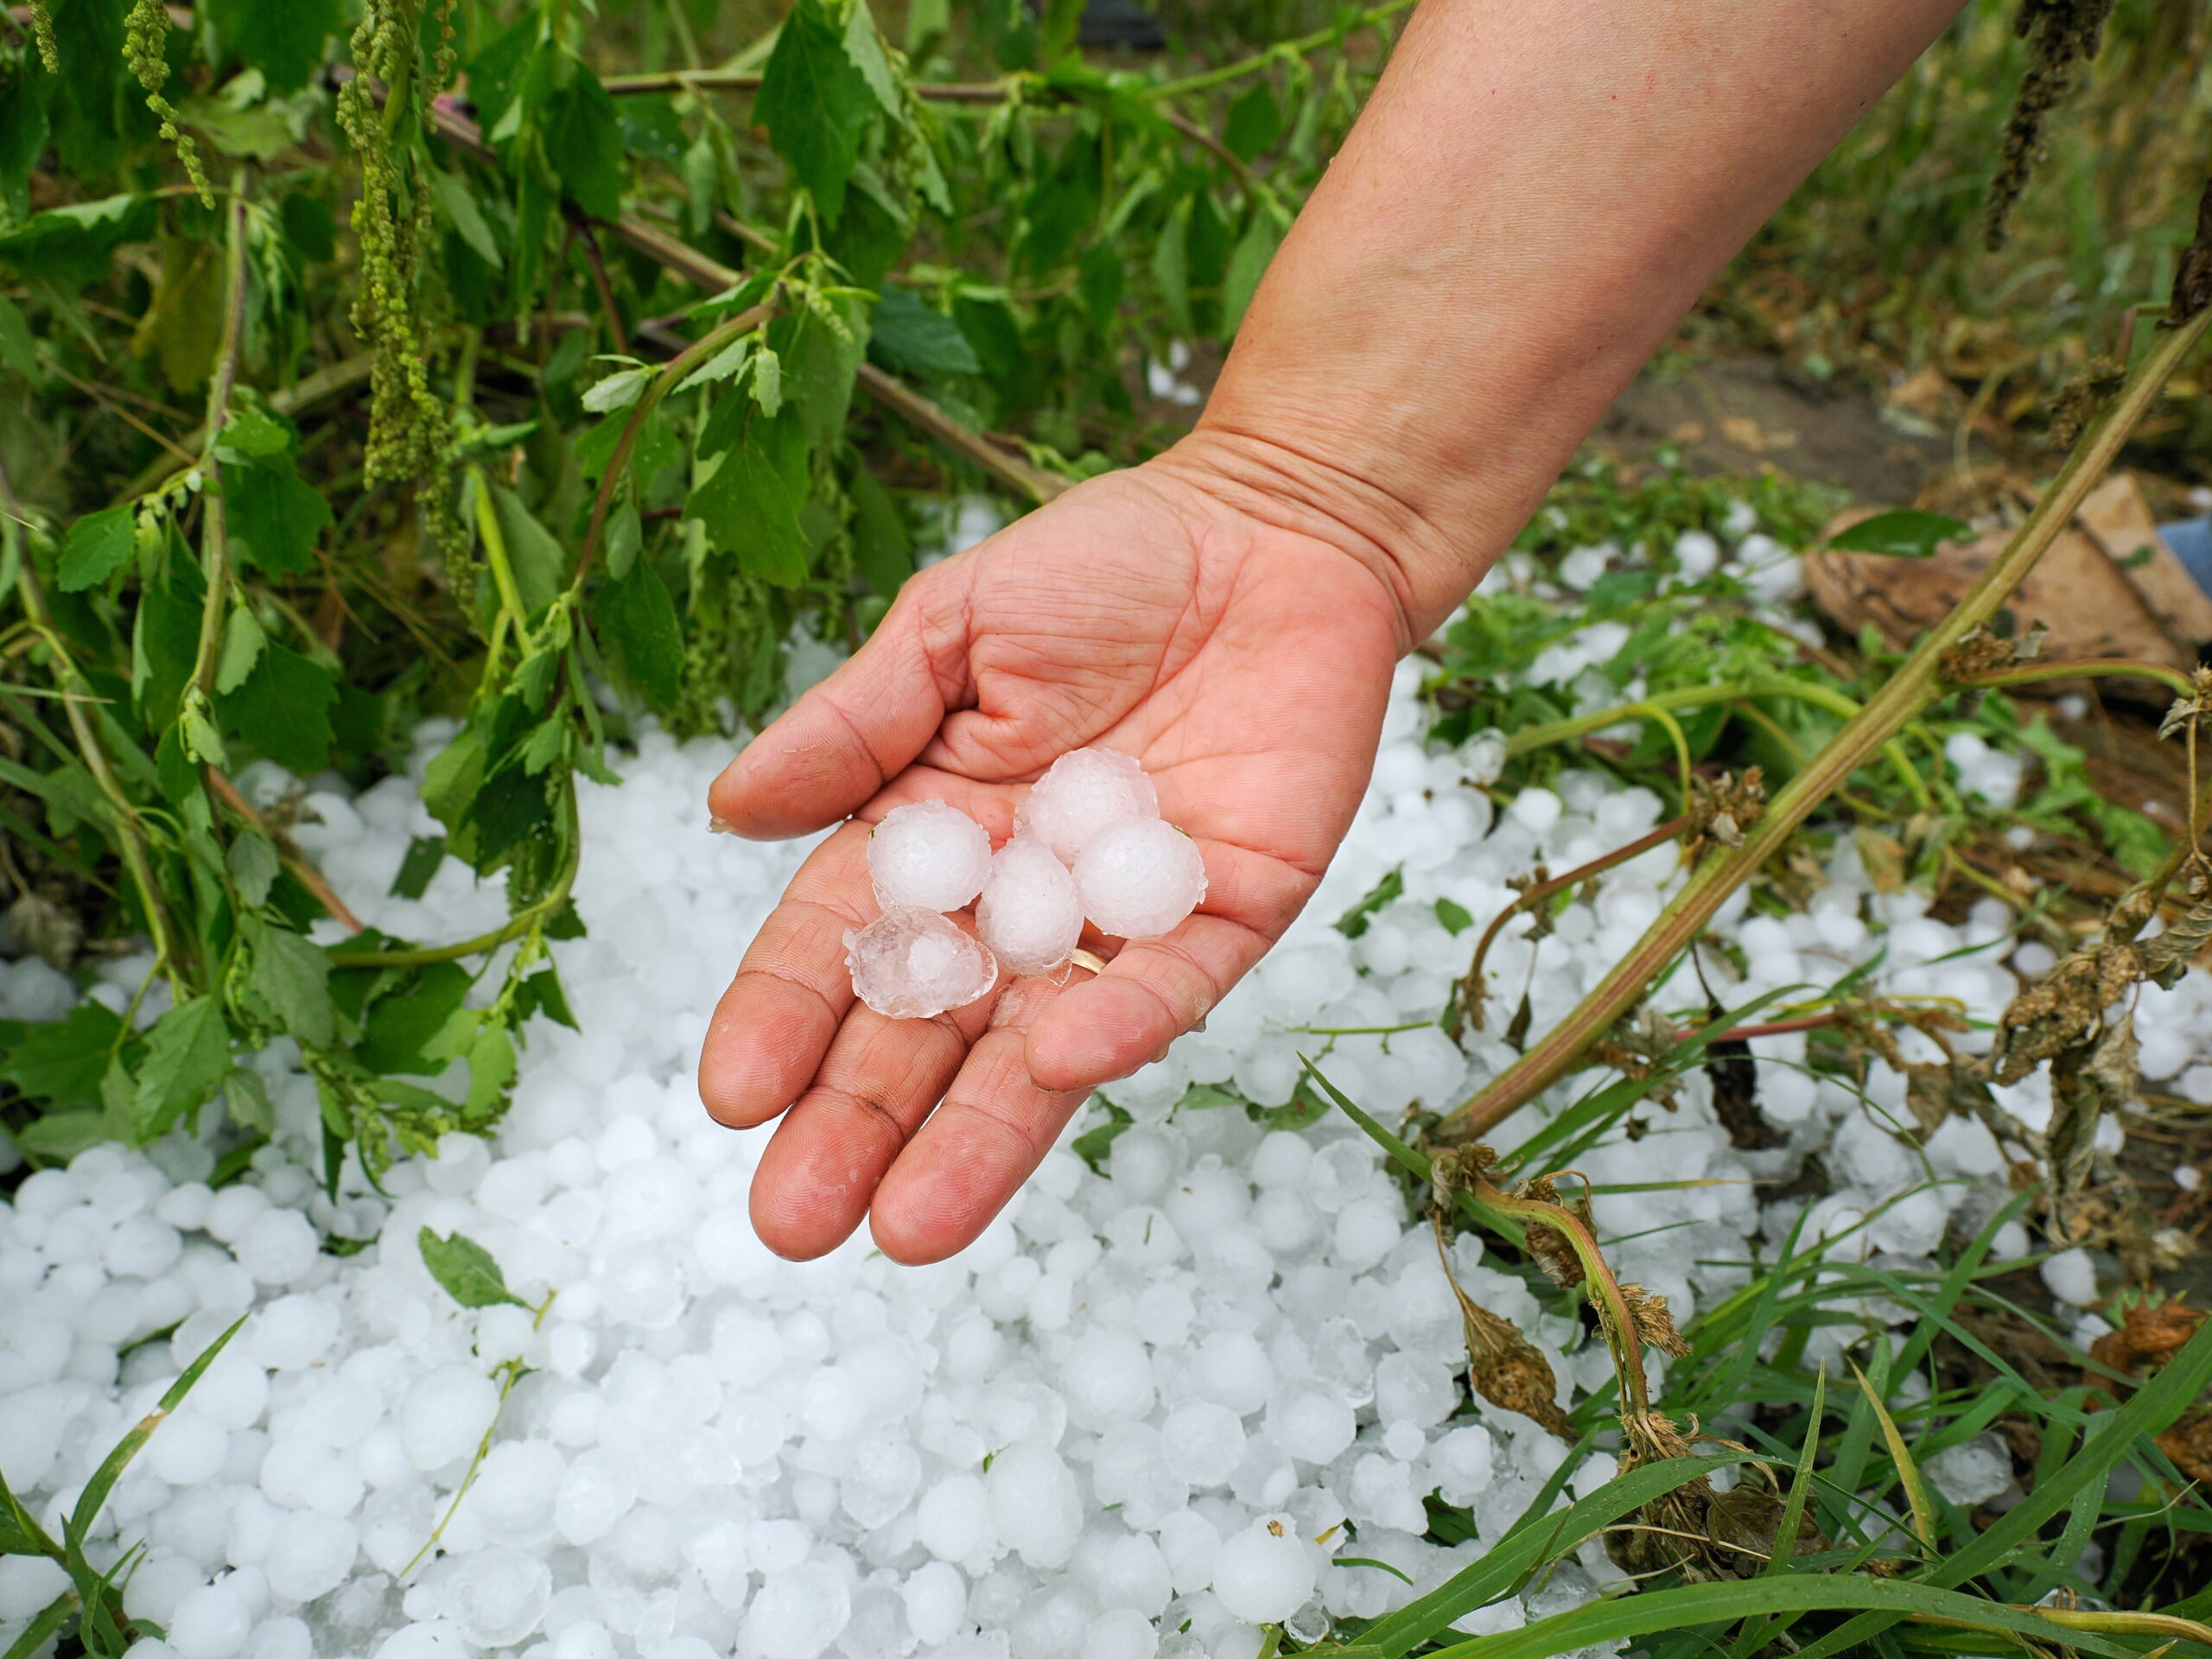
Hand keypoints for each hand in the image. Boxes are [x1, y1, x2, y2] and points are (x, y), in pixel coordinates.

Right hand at [697, 443, 1408, 1263]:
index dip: (787, 1015)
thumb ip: (854, 725)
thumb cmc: (1102, 567)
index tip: (733, 1096)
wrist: (1272, 532)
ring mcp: (1122, 918)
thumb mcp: (951, 629)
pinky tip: (1058, 1069)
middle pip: (929, 1029)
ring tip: (910, 1229)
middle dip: (861, 1123)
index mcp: (935, 834)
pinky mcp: (1230, 912)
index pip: (842, 941)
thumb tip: (730, 811)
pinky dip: (1121, 1025)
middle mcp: (1020, 899)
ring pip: (1041, 1047)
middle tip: (796, 1223)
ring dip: (979, 1136)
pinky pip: (1172, 983)